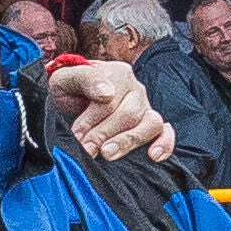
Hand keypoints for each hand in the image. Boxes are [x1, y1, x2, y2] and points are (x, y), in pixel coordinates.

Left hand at [42, 55, 167, 165]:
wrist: (68, 102)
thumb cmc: (67, 91)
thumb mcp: (65, 79)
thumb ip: (84, 79)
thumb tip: (106, 94)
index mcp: (118, 74)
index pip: (110, 99)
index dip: (91, 120)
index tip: (76, 134)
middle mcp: (136, 90)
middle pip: (128, 115)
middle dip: (104, 134)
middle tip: (86, 148)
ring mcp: (146, 109)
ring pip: (149, 124)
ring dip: (128, 141)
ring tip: (108, 154)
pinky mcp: (152, 127)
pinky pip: (165, 134)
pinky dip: (164, 144)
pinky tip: (153, 156)